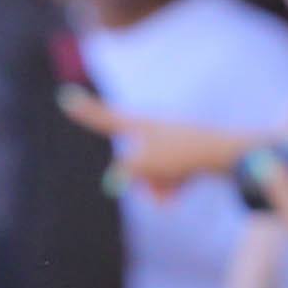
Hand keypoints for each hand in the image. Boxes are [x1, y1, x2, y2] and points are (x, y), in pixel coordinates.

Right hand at [59, 87, 251, 196]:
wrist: (223, 154)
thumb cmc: (180, 154)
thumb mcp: (144, 165)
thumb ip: (124, 173)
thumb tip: (114, 181)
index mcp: (139, 124)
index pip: (103, 118)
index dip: (83, 111)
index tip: (65, 96)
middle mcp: (152, 132)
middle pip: (131, 163)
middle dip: (140, 180)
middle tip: (157, 183)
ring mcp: (169, 145)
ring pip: (152, 176)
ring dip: (158, 190)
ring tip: (173, 191)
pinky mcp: (186, 158)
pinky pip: (171, 180)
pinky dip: (173, 189)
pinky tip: (183, 191)